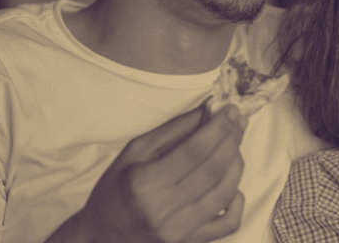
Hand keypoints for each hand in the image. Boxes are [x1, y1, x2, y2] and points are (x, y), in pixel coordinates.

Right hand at [49, 104, 245, 242]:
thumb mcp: (134, 153)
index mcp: (144, 183)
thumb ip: (174, 130)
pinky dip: (237, 200)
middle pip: (213, 169)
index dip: (218, 127)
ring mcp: (179, 231)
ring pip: (225, 193)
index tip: (230, 109)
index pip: (195, 150)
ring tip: (234, 144)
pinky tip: (232, 184)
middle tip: (238, 120)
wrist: (101, 236)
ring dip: (236, 163)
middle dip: (232, 139)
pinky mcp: (190, 242)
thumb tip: (207, 110)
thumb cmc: (115, 192)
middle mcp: (163, 210)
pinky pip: (228, 223)